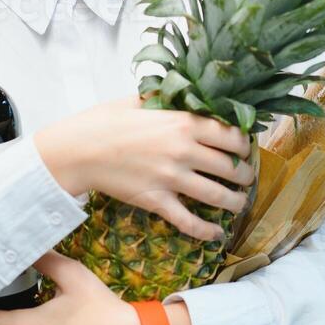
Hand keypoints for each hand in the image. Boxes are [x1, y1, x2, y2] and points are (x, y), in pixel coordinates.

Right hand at [35, 96, 254, 241]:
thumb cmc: (103, 122)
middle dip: (244, 176)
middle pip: (230, 167)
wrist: (77, 150)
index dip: (245, 146)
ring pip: (217, 195)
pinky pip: (189, 221)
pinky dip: (206, 231)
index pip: (232, 136)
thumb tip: (178, 90)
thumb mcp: (137, 100)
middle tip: (247, 179)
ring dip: (235, 203)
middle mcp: (184, 151)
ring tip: (239, 205)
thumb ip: (163, 97)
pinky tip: (217, 234)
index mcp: (183, 123)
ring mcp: (171, 178)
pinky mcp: (157, 201)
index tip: (245, 150)